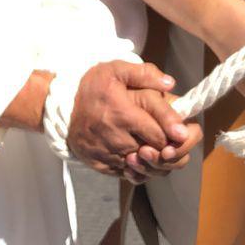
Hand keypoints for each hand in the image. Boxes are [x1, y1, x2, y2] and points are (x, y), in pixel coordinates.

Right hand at [67, 61, 190, 178]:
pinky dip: (137, 168)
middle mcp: (116, 137)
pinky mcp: (101, 165)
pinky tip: (139, 155)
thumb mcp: (116, 70)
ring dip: (153, 160)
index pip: (159, 133)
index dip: (175, 135)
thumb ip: (144, 74)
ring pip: (142, 166)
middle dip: (167, 147)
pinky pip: (127, 174)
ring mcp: (108, 154)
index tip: (183, 134)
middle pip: (154, 152)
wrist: (61, 108)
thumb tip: (170, 83)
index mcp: (123, 114)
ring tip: (156, 147)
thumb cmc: (93, 87)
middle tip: (172, 139)